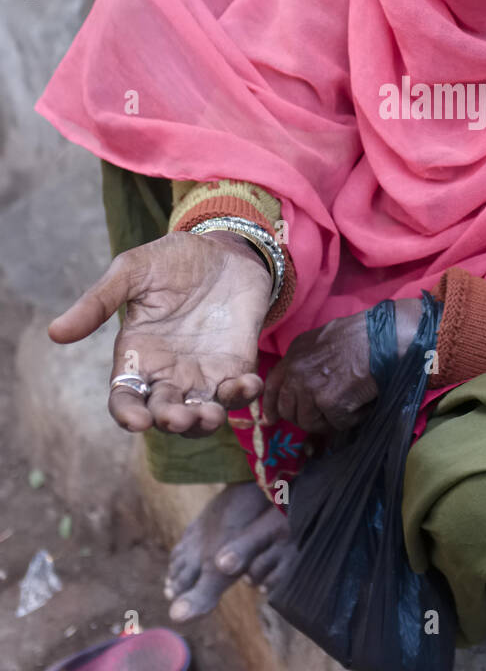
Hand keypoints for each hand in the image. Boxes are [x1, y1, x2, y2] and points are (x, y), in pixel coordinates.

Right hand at [48, 231, 271, 436]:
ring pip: (200, 414)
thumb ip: (98, 301)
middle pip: (164, 413)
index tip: (137, 421)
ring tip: (210, 414)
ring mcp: (204, 372)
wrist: (225, 247)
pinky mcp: (235, 365)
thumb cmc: (173, 260)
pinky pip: (237, 393)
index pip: (126, 397)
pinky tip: (245, 384)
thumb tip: (55, 332)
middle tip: (179, 416)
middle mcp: (168, 372)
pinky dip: (242, 396)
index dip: (128, 414)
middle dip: (171, 421)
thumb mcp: (132, 271)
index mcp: (138, 355)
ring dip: (205, 422)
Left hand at [262, 298, 421, 432]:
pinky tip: (362, 403)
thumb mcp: (324, 340)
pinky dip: (351, 418)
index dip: (271, 405)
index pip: (272, 385)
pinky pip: (336, 424)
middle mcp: (297, 371)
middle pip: (288, 410)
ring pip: (310, 422)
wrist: (384, 337)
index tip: (271, 419)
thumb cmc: (363, 335)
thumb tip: (302, 388)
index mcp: (295, 353)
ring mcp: (310, 388)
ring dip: (330, 419)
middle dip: (305, 417)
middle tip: (325, 415)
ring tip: (350, 403)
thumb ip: (308, 362)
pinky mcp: (330, 403)